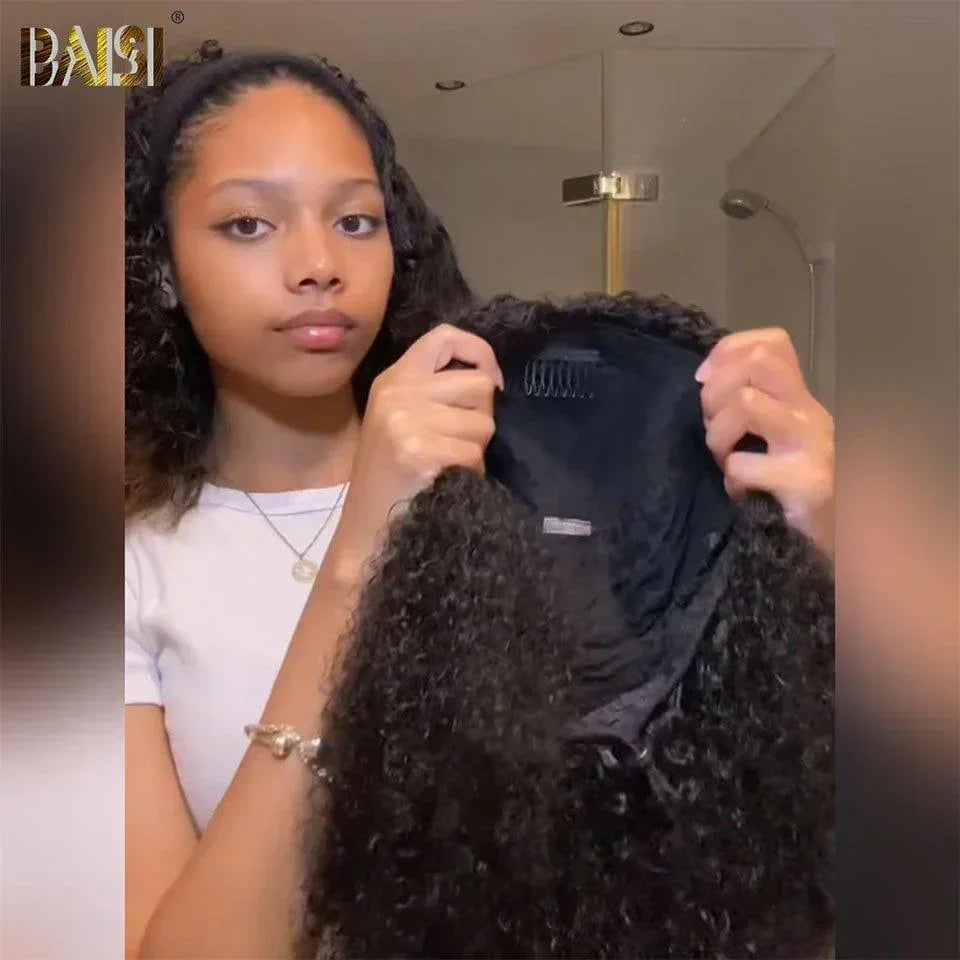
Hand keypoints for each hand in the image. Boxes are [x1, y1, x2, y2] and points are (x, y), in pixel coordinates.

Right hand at [329, 324, 503, 578]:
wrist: (367, 528)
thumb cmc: (391, 478)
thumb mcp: (402, 419)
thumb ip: (436, 392)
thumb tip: (492, 379)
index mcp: (393, 379)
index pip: (445, 336)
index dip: (480, 352)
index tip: (492, 381)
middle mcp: (397, 391)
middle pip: (479, 385)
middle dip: (480, 418)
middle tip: (455, 443)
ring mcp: (405, 419)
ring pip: (483, 423)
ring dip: (475, 450)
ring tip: (446, 464)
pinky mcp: (419, 450)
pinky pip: (473, 453)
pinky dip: (470, 472)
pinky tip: (445, 481)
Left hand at [696, 327, 833, 557]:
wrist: (845, 537)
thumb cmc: (797, 487)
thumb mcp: (777, 436)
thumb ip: (751, 405)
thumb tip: (704, 380)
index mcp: (800, 398)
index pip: (772, 343)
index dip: (728, 351)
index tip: (703, 380)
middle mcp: (809, 411)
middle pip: (756, 362)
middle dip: (716, 392)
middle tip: (713, 427)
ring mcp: (809, 443)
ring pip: (746, 402)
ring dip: (718, 433)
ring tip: (725, 459)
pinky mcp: (805, 480)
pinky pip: (742, 464)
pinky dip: (730, 479)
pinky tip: (741, 492)